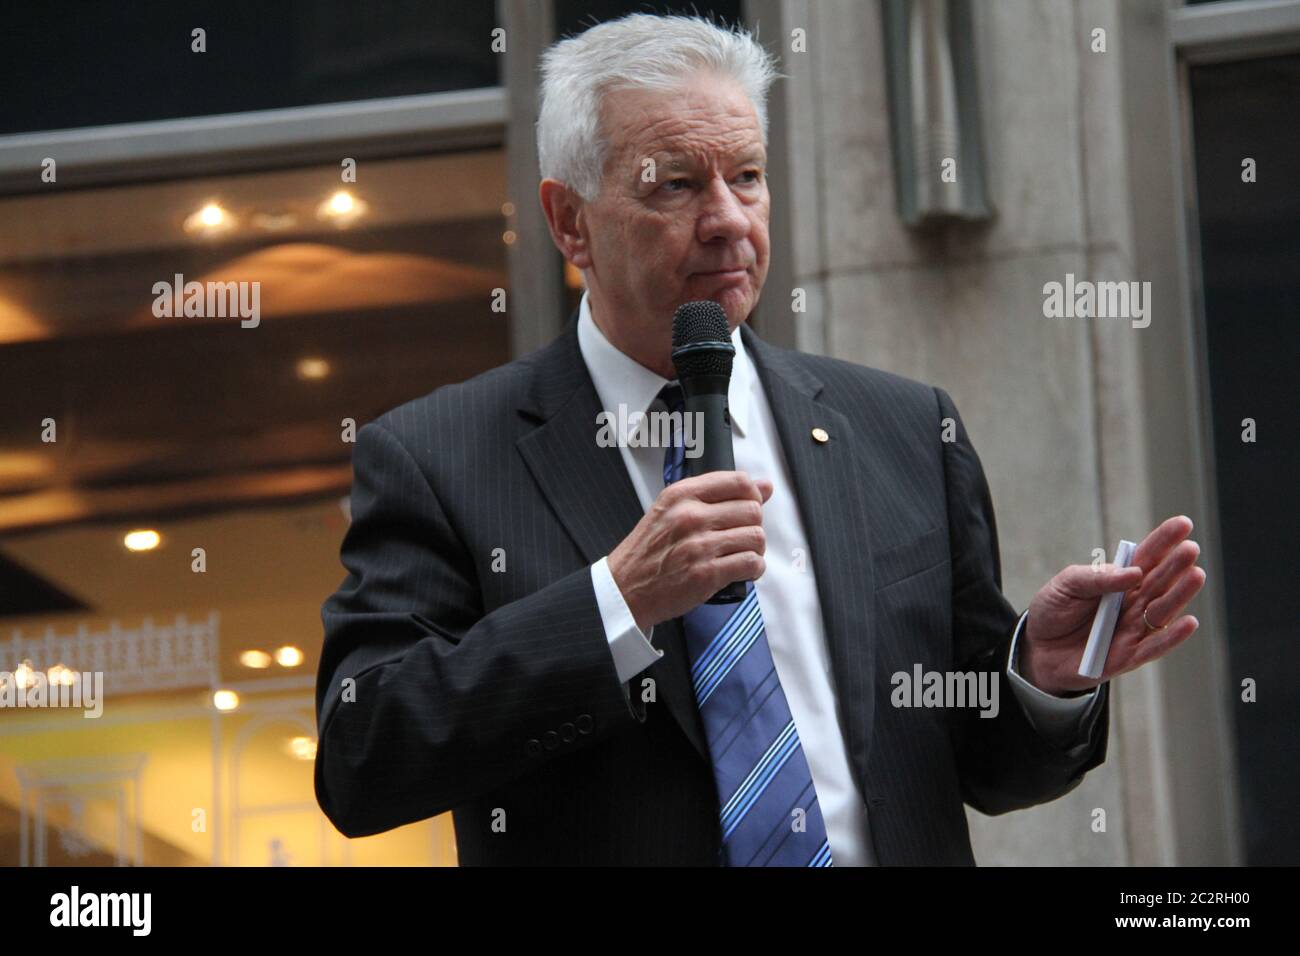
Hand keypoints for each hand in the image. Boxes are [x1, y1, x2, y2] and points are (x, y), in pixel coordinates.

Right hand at [608, 471, 773, 632]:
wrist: (625, 589)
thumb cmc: (649, 551)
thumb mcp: (671, 510)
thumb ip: (716, 495)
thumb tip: (765, 486)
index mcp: (681, 495)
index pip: (738, 482)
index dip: (753, 495)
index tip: (749, 506)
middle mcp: (691, 516)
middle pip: (752, 510)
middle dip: (753, 524)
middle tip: (740, 536)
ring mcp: (699, 545)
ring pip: (756, 537)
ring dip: (755, 549)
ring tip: (740, 554)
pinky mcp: (707, 574)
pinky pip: (751, 564)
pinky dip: (753, 569)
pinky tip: (741, 570)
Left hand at [1019, 515, 1206, 695]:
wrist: (1038, 649)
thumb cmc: (1054, 611)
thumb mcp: (1065, 585)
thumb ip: (1095, 577)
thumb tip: (1133, 572)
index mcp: (1119, 580)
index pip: (1146, 557)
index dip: (1164, 541)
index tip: (1183, 524)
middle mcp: (1133, 603)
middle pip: (1160, 582)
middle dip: (1176, 565)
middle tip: (1191, 548)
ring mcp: (1133, 629)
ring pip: (1162, 612)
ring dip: (1180, 595)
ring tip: (1196, 575)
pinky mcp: (1129, 656)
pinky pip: (1154, 647)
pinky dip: (1172, 637)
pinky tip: (1189, 622)